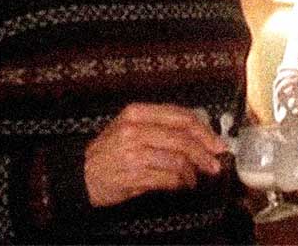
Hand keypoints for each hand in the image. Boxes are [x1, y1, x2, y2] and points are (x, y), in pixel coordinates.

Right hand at [84, 102, 228, 206]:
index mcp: (137, 113)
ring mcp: (132, 153)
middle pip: (183, 139)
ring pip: (178, 160)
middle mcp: (134, 130)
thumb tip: (200, 136)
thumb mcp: (131, 127)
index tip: (217, 143)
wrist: (80, 175)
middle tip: (215, 164)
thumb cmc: (110, 151)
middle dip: (205, 153)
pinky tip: (181, 185)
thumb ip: (162, 127)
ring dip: (192, 173)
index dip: (204, 131)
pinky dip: (180, 183)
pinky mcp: (132, 175)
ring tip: (194, 178)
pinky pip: (167, 179)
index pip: (181, 117)